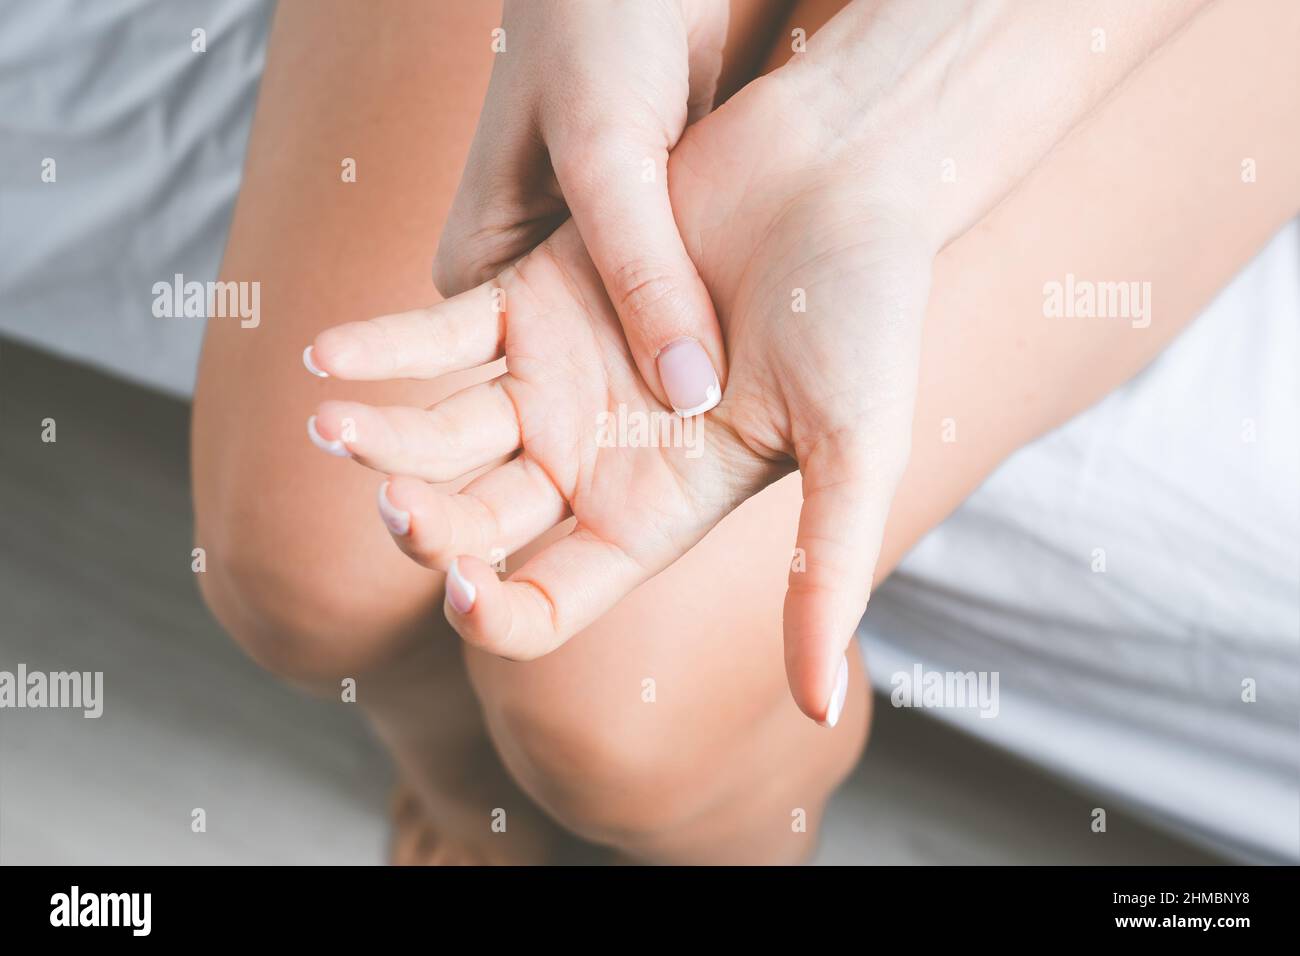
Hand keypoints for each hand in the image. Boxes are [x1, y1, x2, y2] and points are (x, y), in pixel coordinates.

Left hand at [306, 74, 933, 725]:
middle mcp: (592, 459)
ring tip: (334, 427)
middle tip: (396, 505)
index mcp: (654, 512)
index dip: (498, 618)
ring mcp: (555, 382)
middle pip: (479, 527)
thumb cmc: (868, 313)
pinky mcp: (532, 298)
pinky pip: (439, 335)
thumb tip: (820, 710)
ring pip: (444, 435)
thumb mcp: (858, 450)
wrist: (843, 172)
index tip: (463, 593)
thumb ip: (829, 573)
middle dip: (427, 529)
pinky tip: (329, 359)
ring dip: (383, 443)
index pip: (551, 601)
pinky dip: (383, 347)